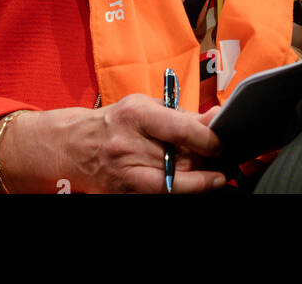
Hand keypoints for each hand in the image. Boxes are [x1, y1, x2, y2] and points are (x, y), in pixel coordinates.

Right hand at [0, 95, 225, 193]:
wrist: (76, 146)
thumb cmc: (116, 121)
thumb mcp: (145, 106)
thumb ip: (178, 114)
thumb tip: (214, 119)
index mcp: (136, 115)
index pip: (182, 130)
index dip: (208, 139)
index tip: (221, 142)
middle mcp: (128, 145)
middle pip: (180, 160)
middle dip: (206, 162)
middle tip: (225, 161)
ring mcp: (124, 174)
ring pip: (173, 184)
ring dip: (198, 182)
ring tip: (215, 178)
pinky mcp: (124, 194)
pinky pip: (160, 195)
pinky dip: (180, 190)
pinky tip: (193, 186)